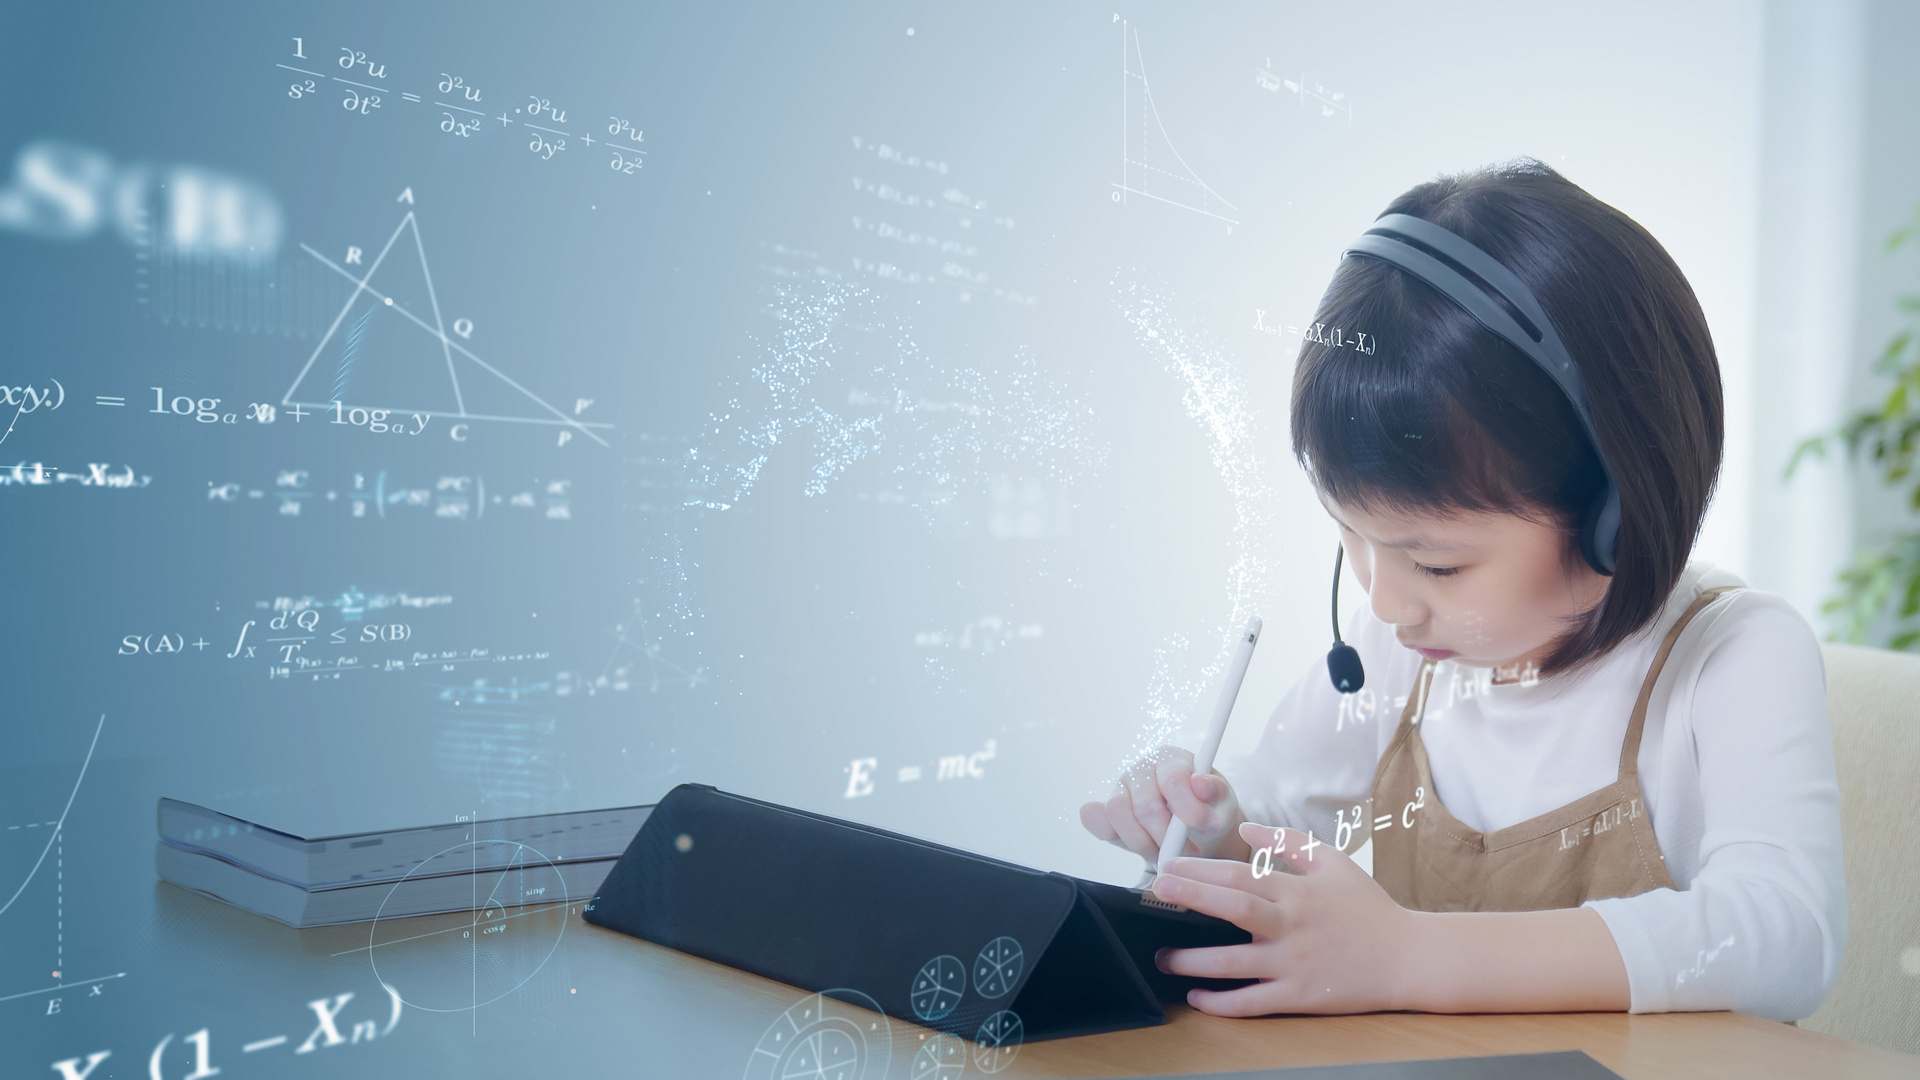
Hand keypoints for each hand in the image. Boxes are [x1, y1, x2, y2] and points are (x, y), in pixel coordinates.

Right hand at [1079, 746, 1248, 862]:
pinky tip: (1138, 846)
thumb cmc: (1208, 808)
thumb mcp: (1223, 802)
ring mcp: (1120, 788)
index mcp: (1171, 759)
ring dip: (1142, 843)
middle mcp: (1141, 769)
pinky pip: (1094, 818)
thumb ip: (1216, 793)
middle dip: (1165, 836)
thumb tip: (1200, 783)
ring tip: (1163, 854)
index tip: (1199, 828)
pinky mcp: (1105, 809)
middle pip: (1144, 804)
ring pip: (1117, 812)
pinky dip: (1109, 834)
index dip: (1186, 808)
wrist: (1194, 825)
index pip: (1173, 779)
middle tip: (1184, 852)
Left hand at [1149, 822, 1418, 1014]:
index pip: (1241, 875)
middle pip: (1234, 909)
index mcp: (1298, 892)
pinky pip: (1253, 1003)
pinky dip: (1223, 1003)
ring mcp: (1294, 964)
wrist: (1410, 958)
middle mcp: (1292, 927)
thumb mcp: (1333, 864)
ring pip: (1234, 963)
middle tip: (1157, 891)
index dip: (1201, 869)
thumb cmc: (1369, 909)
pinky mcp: (1300, 996)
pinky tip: (1198, 998)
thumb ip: (1288, 844)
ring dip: (1193, 960)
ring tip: (1163, 956)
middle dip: (1191, 897)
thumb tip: (1244, 829)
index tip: (1168, 865)